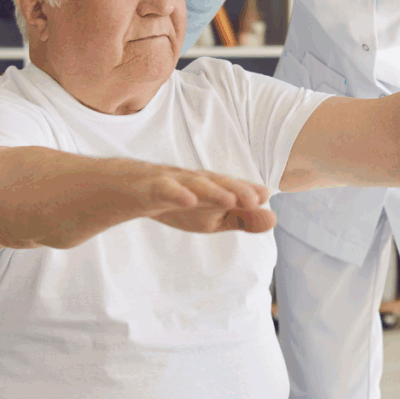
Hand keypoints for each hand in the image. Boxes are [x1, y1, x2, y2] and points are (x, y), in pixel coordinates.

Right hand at [146, 167, 276, 233]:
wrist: (126, 189)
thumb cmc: (176, 201)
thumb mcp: (211, 217)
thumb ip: (241, 218)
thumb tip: (274, 218)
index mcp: (210, 187)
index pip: (231, 187)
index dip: (247, 190)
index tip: (266, 194)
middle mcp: (194, 180)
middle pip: (216, 182)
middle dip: (236, 188)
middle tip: (255, 198)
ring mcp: (171, 181)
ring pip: (193, 183)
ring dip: (212, 190)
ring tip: (229, 200)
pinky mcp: (149, 189)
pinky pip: (163, 189)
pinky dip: (176, 193)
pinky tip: (188, 201)